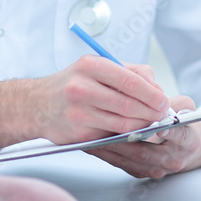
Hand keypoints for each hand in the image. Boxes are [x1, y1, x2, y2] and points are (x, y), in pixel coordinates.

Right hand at [32, 57, 170, 143]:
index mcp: (91, 65)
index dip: (152, 93)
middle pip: (129, 103)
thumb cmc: (73, 83)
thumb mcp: (98, 67)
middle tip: (162, 114)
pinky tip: (132, 129)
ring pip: (123, 123)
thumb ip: (131, 73)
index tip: (164, 100)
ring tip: (151, 122)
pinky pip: (111, 135)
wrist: (36, 104)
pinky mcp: (78, 133)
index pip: (130, 80)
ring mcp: (79, 112)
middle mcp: (82, 87)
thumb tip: (157, 89)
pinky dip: (126, 134)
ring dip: (142, 124)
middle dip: (151, 111)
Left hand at [86, 95, 200, 178]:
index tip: (160, 128)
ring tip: (94, 138)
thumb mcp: (185, 107)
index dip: (170, 133)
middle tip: (109, 131)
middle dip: (126, 142)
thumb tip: (152, 94)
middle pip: (148, 153)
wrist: (188, 148)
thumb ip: (172, 101)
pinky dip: (108, 155)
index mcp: (189, 140)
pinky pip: (123, 165)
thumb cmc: (183, 123)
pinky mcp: (143, 173)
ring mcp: (158, 169)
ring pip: (132, 161)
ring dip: (111, 150)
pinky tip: (95, 145)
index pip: (180, 136)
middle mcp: (174, 158)